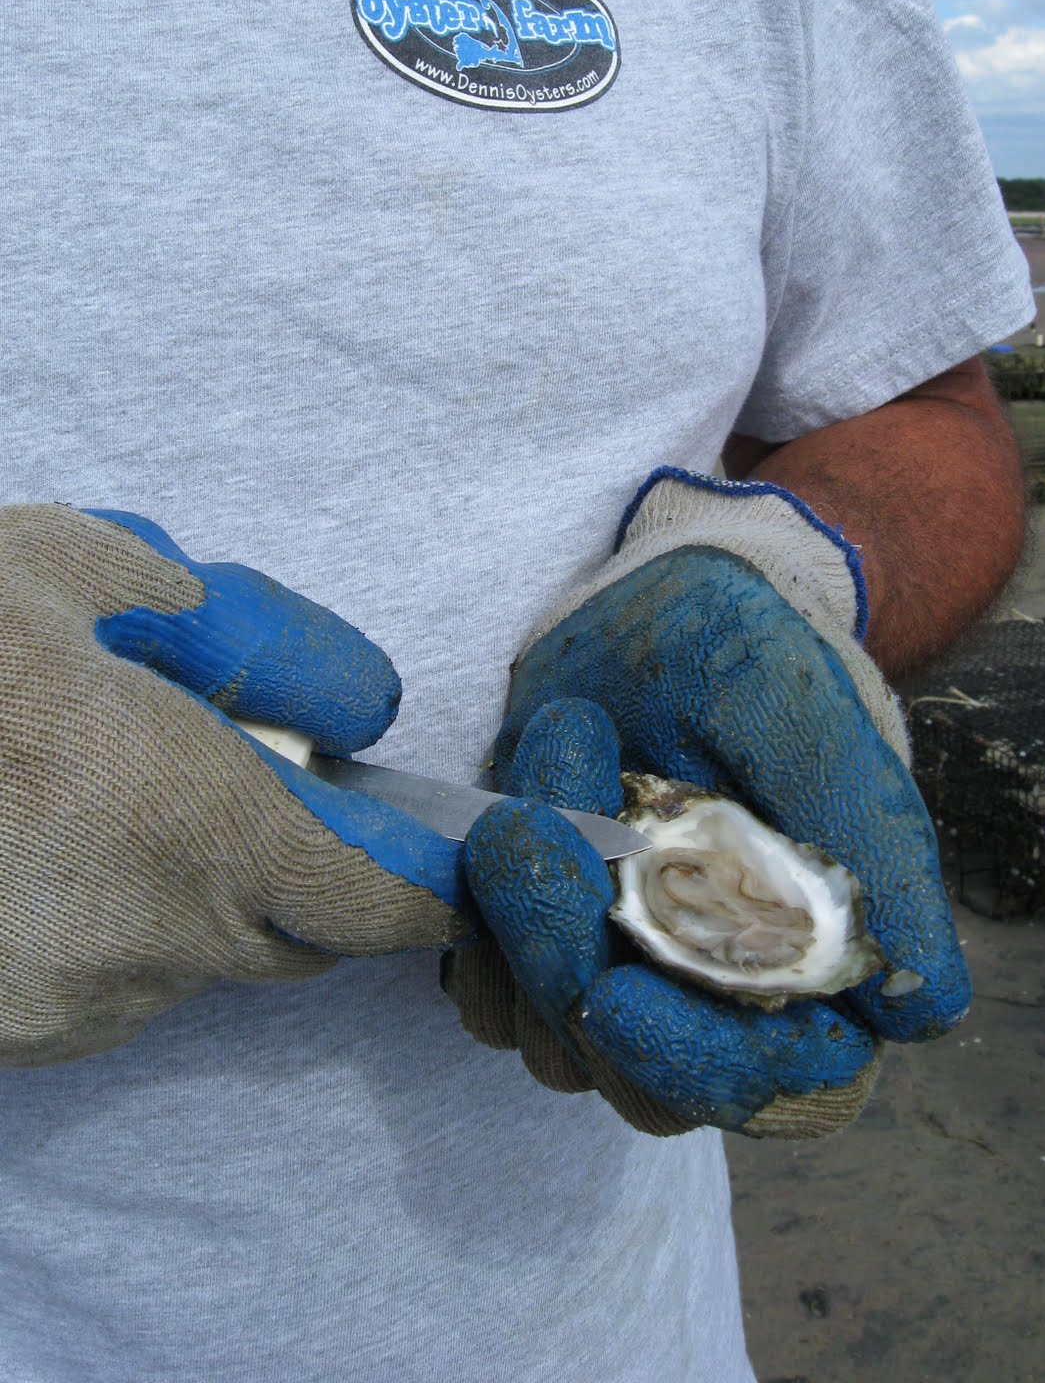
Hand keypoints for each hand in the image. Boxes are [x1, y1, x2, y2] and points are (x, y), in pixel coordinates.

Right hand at [0, 505, 467, 1066]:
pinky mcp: (3, 1041)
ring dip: (188, 890)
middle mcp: (142, 944)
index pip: (386, 901)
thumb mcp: (74, 573)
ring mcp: (62, 1009)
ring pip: (196, 960)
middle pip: (302, 936)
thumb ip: (243, 637)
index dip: (427, 874)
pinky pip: (106, 985)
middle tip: (222, 770)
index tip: (432, 836)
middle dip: (298, 863)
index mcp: (188, 825)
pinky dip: (105, 925)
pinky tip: (25, 847)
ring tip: (83, 792)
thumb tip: (354, 705)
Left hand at [444, 542, 969, 1138]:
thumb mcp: (813, 718)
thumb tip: (921, 1010)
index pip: (779, 1086)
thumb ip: (872, 848)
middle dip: (566, 969)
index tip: (612, 990)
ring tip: (549, 754)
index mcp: (819, 963)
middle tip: (526, 830)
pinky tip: (504, 807)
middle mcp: (722, 994)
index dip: (697, 1064)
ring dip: (518, 922)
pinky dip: (475, 923)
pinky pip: (488, 997)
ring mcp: (628, 977)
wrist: (657, 603)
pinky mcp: (546, 950)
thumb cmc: (753, 651)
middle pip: (641, 1084)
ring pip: (551, 1046)